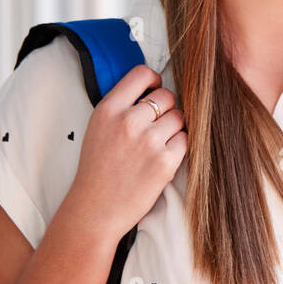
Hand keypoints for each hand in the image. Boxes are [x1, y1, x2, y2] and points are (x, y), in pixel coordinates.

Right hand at [63, 64, 186, 240]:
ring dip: (174, 129)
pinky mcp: (166, 161)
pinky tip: (162, 158)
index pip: (142, 74)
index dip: (154, 81)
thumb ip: (122, 106)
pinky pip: (186, 140)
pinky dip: (178, 147)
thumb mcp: (98, 128)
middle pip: (167, 96)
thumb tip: (154, 88)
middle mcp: (129, 121)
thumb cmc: (98, 170)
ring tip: (156, 145)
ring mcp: (149, 141)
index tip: (155, 91)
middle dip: (165, 110)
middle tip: (155, 128)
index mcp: (108, 109)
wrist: (96, 209)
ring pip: (179, 117)